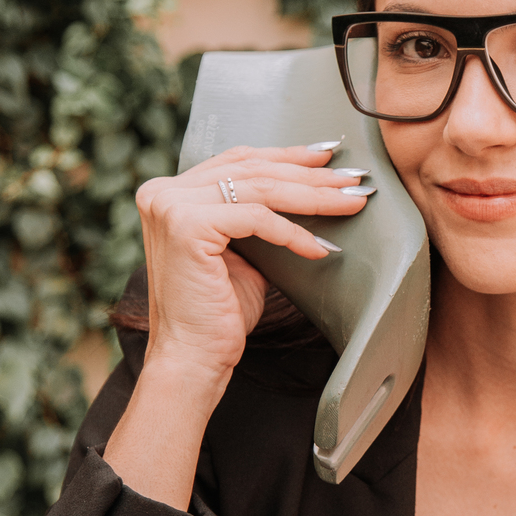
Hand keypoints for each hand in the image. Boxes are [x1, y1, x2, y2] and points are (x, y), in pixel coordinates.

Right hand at [104, 142, 372, 508]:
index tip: (328, 157)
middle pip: (253, 170)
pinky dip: (293, 232)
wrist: (193, 360)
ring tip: (350, 202)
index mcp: (171, 193)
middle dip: (310, 174)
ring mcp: (171, 206)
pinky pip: (256, 218)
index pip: (239, 160)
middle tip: (353, 178)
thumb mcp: (241, 251)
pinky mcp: (186, 225)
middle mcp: (163, 192)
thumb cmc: (219, 314)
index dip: (287, 156)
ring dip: (313, 195)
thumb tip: (308, 189)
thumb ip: (256, 216)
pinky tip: (320, 247)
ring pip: (260, 188)